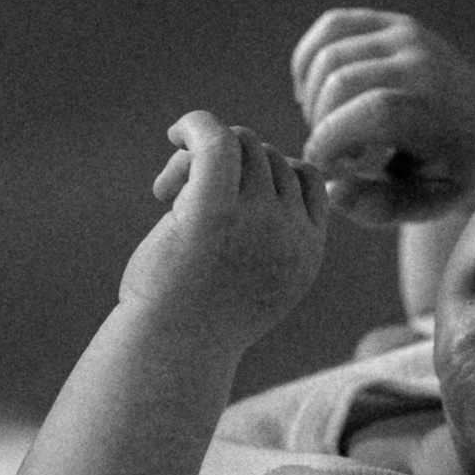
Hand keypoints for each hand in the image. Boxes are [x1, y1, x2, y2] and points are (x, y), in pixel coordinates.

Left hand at [122, 110, 328, 338]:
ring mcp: (257, 220)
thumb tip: (246, 154)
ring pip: (240, 145)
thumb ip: (267, 231)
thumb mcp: (251, 278)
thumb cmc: (196, 316)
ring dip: (199, 158)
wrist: (167, 350)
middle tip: (176, 197)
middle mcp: (290, 233)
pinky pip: (216, 139)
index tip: (223, 198)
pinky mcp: (213, 209)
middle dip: (224, 164)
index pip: (306, 177)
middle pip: (266, 156)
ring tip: (168, 192)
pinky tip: (176, 132)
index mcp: (308, 252)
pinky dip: (195, 125)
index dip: (265, 172)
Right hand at [291, 8, 474, 230]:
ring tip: (333, 128)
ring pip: (327, 55)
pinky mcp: (396, 24)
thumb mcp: (424, 206)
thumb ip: (375, 207)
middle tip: (336, 155)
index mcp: (438, 111)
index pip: (370, 113)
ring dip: (312, 97)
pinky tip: (317, 94)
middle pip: (339, 83)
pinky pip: (332, 27)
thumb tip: (330, 188)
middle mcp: (424, 63)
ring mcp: (410, 37)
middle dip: (320, 124)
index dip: (331, 140)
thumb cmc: (455, 180)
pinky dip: (310, 59)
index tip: (322, 167)